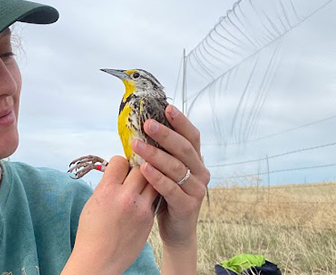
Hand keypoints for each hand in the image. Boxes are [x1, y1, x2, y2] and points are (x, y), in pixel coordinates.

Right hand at [63, 156, 157, 274]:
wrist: (99, 260)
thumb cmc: (91, 233)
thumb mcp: (93, 203)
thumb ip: (107, 186)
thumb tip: (118, 173)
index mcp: (107, 191)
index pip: (120, 161)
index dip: (119, 162)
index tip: (119, 167)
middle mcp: (126, 198)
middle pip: (141, 169)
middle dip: (137, 168)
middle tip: (133, 173)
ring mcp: (141, 209)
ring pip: (153, 182)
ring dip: (147, 181)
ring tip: (140, 185)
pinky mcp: (149, 220)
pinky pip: (155, 198)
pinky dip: (150, 195)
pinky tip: (143, 199)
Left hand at [132, 105, 209, 249]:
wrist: (176, 230)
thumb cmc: (166, 196)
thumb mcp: (165, 172)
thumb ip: (160, 154)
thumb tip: (140, 130)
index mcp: (195, 161)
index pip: (192, 137)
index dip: (181, 122)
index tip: (167, 107)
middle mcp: (200, 173)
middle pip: (184, 149)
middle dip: (165, 134)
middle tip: (147, 123)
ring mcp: (196, 190)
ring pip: (176, 167)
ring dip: (155, 154)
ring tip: (137, 145)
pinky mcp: (188, 205)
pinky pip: (171, 188)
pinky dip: (157, 177)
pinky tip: (144, 169)